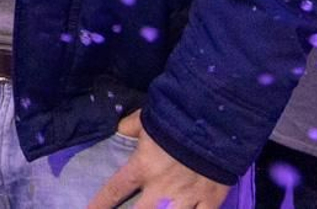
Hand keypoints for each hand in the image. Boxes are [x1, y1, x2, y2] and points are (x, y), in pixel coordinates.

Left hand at [87, 111, 230, 208]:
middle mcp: (161, 188)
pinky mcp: (211, 200)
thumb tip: (120, 130)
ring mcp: (187, 198)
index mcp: (143, 167)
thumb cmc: (178, 116)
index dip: (99, 204)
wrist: (216, 120)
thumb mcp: (148, 117)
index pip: (114, 190)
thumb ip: (132, 127)